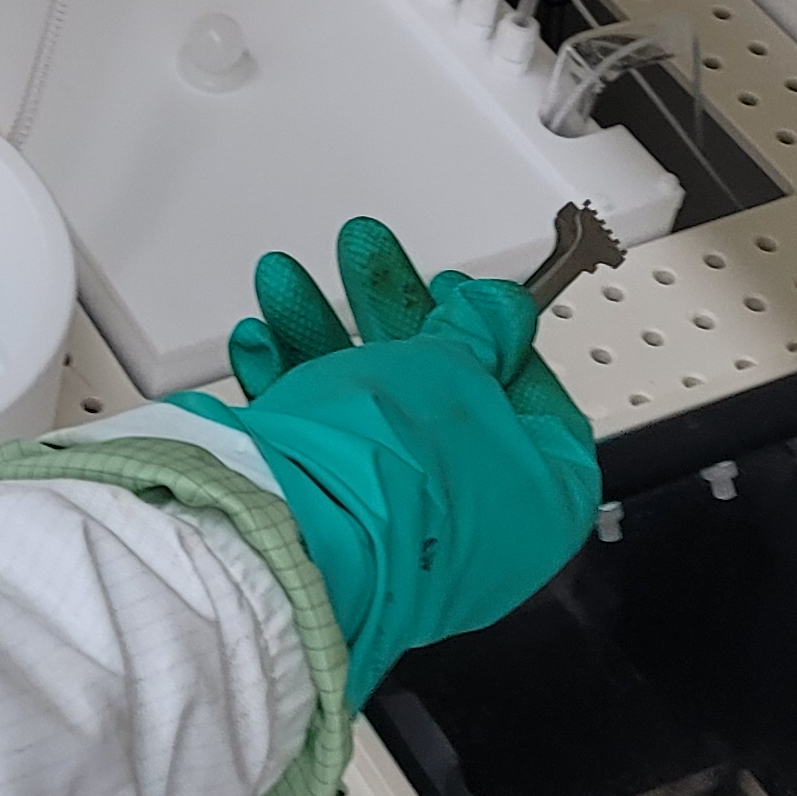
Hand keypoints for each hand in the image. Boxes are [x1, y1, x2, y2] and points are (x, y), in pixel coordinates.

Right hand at [170, 218, 596, 708]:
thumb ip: (477, 333)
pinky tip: (261, 341)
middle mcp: (473, 527)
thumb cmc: (394, 474)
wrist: (291, 539)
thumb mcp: (452, 371)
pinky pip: (315, 447)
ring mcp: (396, 532)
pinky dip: (288, 388)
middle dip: (389, 314)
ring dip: (323, 334)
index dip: (497, 337)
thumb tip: (499, 315)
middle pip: (439, 398)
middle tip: (363, 256)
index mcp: (536, 501)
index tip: (460, 293)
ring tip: (285, 280)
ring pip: (366, 412)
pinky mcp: (326, 526)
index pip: (535, 405)